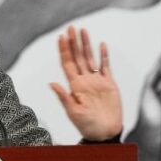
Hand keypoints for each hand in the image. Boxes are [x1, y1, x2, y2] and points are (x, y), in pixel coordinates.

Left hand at [50, 26, 122, 140]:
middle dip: (74, 42)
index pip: (67, 63)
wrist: (105, 134)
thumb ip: (64, 97)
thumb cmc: (88, 126)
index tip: (61, 37)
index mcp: (75, 85)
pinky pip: (106, 67)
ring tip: (83, 30)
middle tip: (71, 27)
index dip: (64, 50)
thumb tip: (51, 83)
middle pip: (77, 57)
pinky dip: (103, 56)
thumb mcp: (73, 112)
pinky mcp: (109, 84)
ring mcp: (97, 81)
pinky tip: (101, 44)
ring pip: (90, 58)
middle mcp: (85, 80)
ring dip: (87, 44)